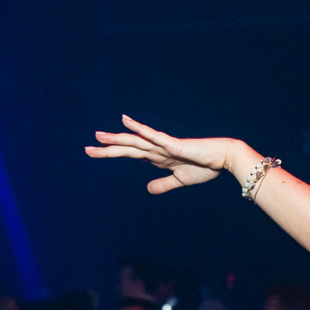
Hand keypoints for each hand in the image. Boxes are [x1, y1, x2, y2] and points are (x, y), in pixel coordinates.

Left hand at [86, 116, 250, 194]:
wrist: (223, 159)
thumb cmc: (205, 167)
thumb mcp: (180, 181)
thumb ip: (163, 184)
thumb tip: (147, 189)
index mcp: (157, 157)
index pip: (129, 154)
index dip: (111, 153)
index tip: (94, 153)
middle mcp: (156, 149)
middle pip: (127, 147)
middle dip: (107, 148)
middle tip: (86, 149)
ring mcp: (163, 145)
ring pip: (135, 141)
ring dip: (117, 138)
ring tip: (98, 135)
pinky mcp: (172, 144)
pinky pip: (152, 135)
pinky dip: (139, 128)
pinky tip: (125, 120)